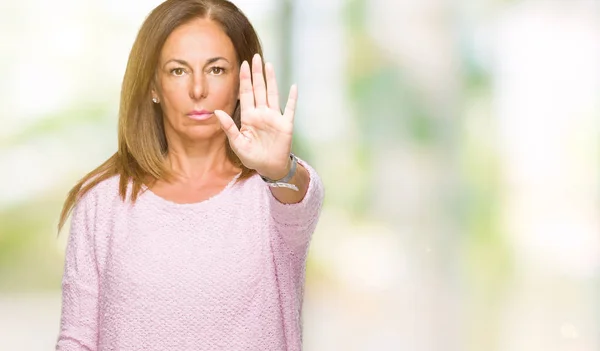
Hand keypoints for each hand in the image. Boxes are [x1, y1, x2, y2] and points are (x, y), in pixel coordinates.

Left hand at [214, 54, 296, 179]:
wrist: (269, 167)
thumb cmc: (252, 156)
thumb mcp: (237, 143)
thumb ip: (228, 127)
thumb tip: (217, 112)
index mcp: (249, 116)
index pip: (246, 93)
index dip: (245, 79)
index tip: (243, 64)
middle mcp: (262, 113)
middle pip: (259, 89)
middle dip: (257, 73)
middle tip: (255, 57)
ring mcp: (274, 117)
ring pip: (272, 94)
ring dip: (271, 80)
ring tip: (269, 65)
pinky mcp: (285, 124)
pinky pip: (290, 109)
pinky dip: (292, 98)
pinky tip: (293, 87)